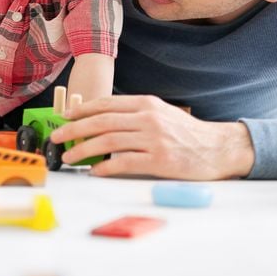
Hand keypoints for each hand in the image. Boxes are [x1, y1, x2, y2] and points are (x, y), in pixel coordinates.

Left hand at [49, 95, 254, 179]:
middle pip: (101, 122)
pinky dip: (105, 167)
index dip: (81, 110)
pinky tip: (93, 171)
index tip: (65, 116)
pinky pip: (124, 163)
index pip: (106, 104)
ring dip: (83, 150)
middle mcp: (147, 118)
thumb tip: (101, 121)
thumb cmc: (187, 133)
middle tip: (57, 136)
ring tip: (69, 156)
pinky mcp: (158, 160)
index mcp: (146, 104)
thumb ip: (134, 114)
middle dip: (74, 129)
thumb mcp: (161, 113)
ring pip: (108, 142)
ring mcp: (153, 139)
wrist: (219, 148)